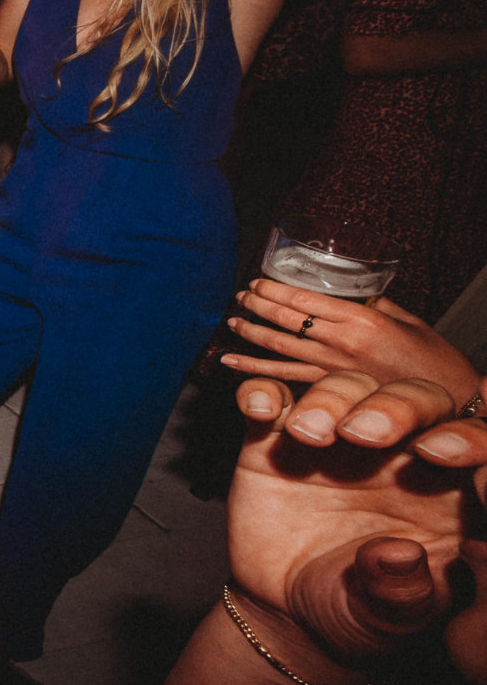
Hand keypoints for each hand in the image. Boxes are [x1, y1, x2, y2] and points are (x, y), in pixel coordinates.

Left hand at [222, 281, 482, 394]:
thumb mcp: (408, 322)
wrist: (454, 402)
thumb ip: (375, 306)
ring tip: (232, 322)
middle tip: (240, 297)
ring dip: (251, 332)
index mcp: (362, 320)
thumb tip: (347, 293)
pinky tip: (230, 363)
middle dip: (258, 305)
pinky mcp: (331, 390)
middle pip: (287, 320)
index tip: (257, 282)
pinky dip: (254, 370)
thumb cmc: (435, 360)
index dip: (275, 289)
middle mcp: (343, 343)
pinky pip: (284, 378)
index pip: (306, 298)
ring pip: (280, 348)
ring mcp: (334, 369)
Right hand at [224, 370, 479, 669]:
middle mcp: (399, 454)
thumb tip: (402, 555)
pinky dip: (263, 392)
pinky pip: (272, 397)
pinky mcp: (275, 441)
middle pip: (417, 399)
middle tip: (364, 435)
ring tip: (308, 435)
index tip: (440, 453)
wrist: (289, 614)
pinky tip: (262, 409)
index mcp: (449, 490)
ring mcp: (337, 442)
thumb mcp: (393, 617)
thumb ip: (405, 591)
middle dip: (397, 406)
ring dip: (331, 398)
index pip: (478, 443)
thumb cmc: (362, 612)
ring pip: (348, 389)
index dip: (469, 437)